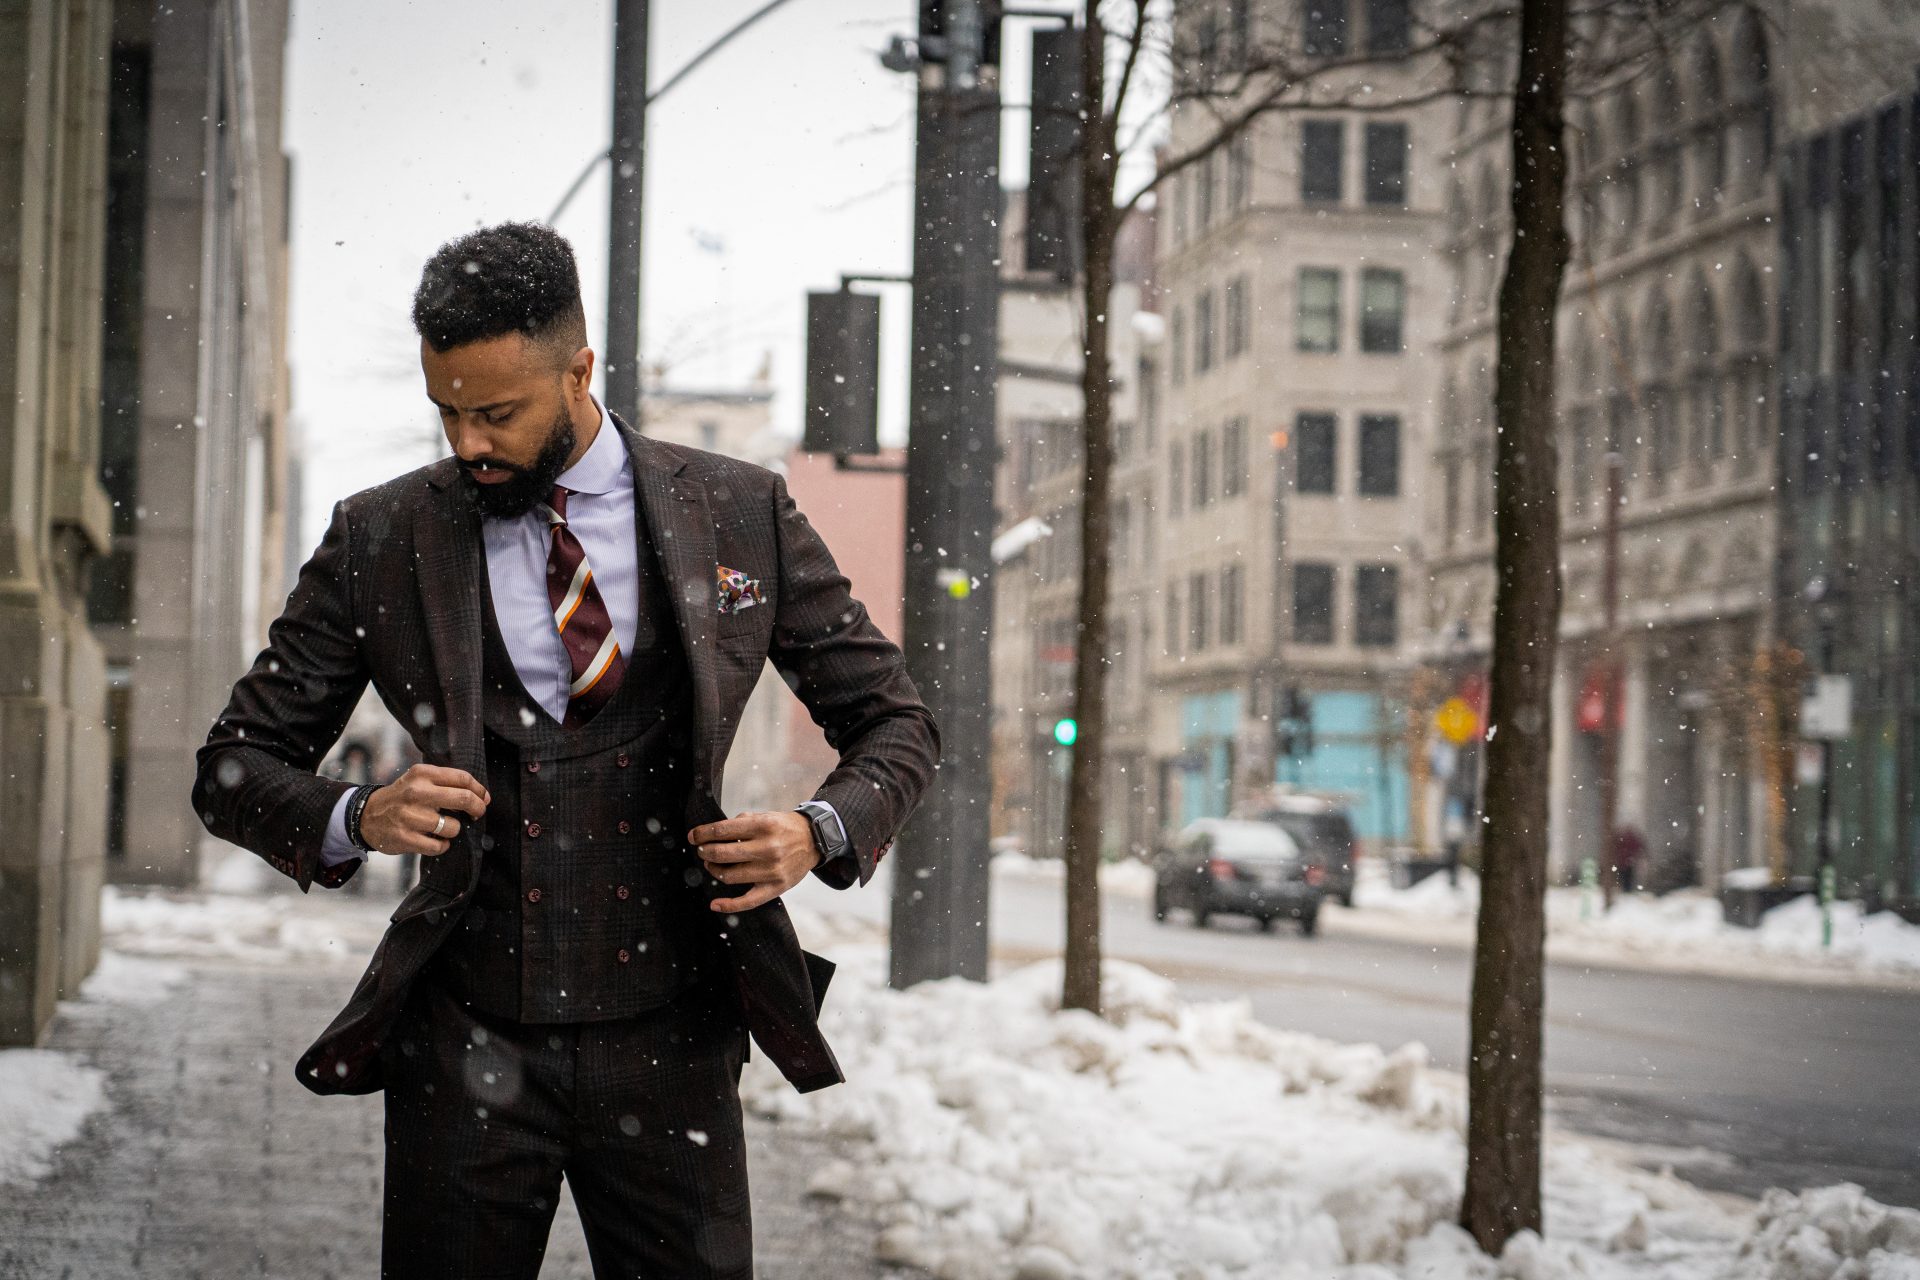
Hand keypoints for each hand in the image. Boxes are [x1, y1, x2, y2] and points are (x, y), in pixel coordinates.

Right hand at [361, 764, 489, 855]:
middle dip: (477, 808)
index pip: (462, 778)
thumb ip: (447, 783)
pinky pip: (439, 846)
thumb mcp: (419, 780)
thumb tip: (482, 796)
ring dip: (453, 830)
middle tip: (478, 814)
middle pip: (463, 799)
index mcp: (422, 774)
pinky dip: (442, 845)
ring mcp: (409, 816)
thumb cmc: (402, 797)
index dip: (479, 790)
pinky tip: (436, 841)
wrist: (366, 815)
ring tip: (443, 828)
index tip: (484, 798)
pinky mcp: (405, 837)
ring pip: (453, 827)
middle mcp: (416, 793)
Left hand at [688, 811, 822, 913]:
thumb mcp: (764, 816)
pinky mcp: (776, 887)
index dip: (702, 834)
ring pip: (729, 876)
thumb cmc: (783, 828)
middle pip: (722, 854)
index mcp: (763, 826)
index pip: (723, 830)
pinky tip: (714, 904)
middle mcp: (767, 848)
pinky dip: (728, 905)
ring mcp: (772, 870)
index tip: (693, 836)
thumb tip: (712, 835)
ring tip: (712, 865)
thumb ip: (740, 823)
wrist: (814, 840)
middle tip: (702, 850)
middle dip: (705, 852)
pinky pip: (748, 901)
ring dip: (713, 870)